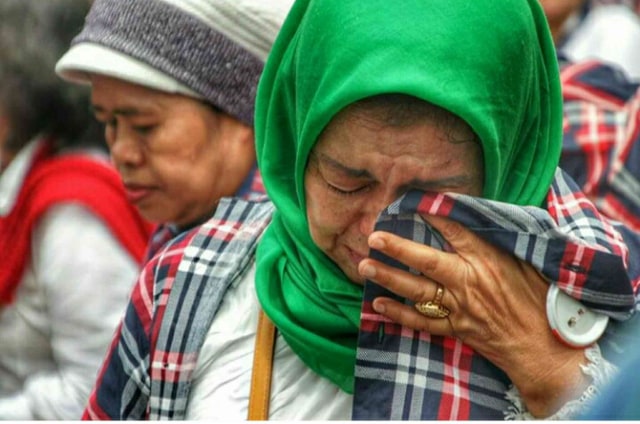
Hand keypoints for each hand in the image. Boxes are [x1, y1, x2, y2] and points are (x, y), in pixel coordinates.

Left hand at [358, 214, 589, 416]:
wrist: (546, 349)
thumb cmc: (543, 301)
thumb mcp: (529, 262)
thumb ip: (502, 241)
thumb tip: (484, 217)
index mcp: (489, 260)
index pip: (455, 231)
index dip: (432, 214)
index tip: (410, 202)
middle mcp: (469, 282)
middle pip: (427, 261)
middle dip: (398, 248)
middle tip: (372, 237)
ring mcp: (460, 308)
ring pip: (418, 291)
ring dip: (389, 278)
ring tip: (365, 266)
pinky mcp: (456, 329)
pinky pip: (422, 322)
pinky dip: (399, 314)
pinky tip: (378, 304)